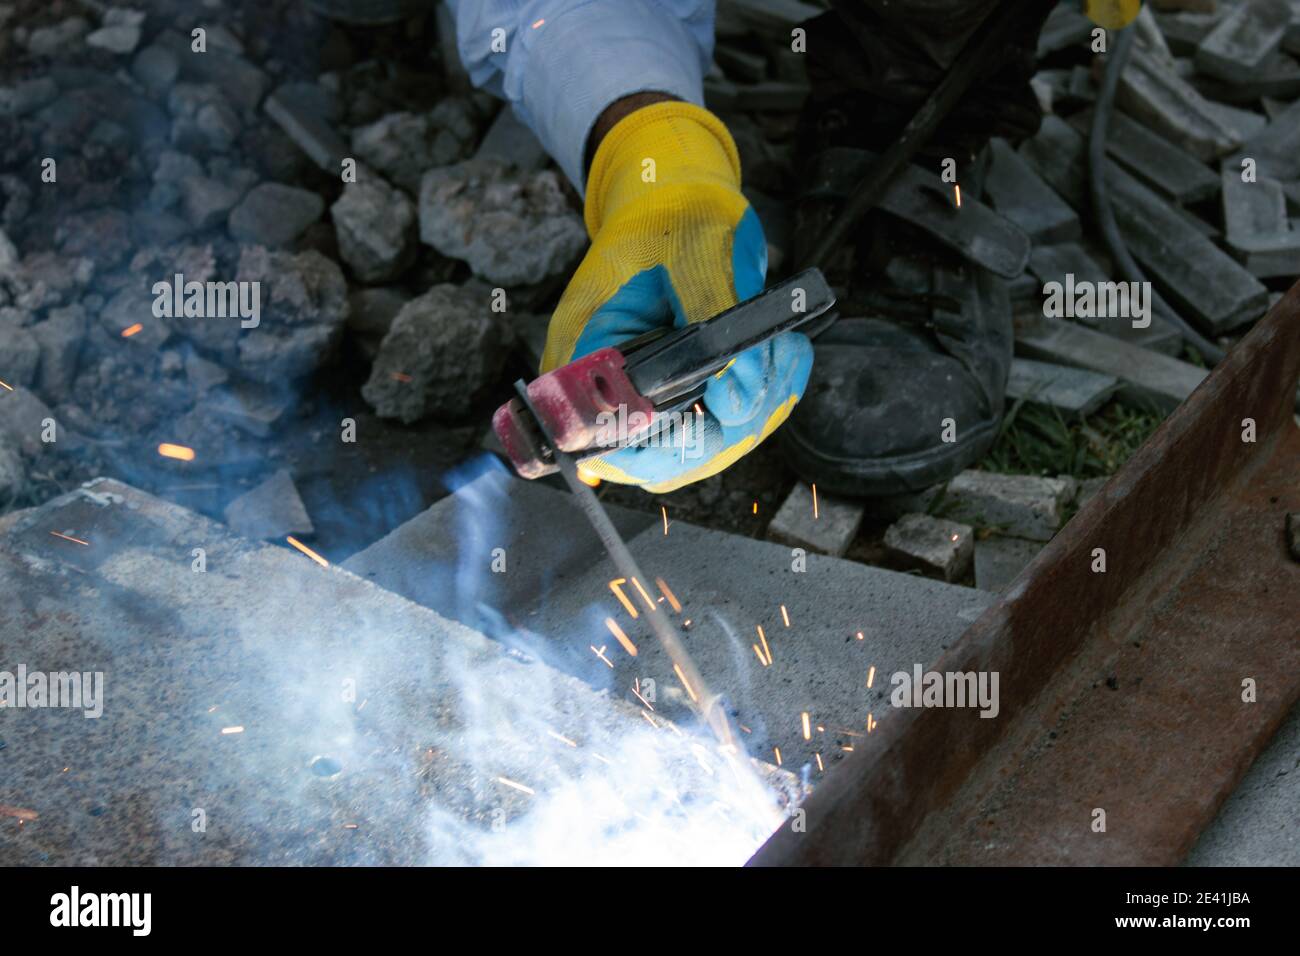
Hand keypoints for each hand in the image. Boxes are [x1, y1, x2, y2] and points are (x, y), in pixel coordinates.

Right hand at [541, 101, 812, 493]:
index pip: (611, 444)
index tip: (726, 404)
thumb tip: (740, 386)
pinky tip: (789, 353)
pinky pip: (734, 420)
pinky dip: (771, 395)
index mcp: (586, 359)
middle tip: (771, 366)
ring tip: (786, 348)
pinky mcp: (694, 394)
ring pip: (711, 446)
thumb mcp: (688, 251)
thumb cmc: (667, 218)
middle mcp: (616, 392)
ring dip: (760, 407)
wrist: (678, 201)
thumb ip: (712, 319)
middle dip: (732, 425)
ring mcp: (657, 398)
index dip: (667, 447)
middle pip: (669, 460)